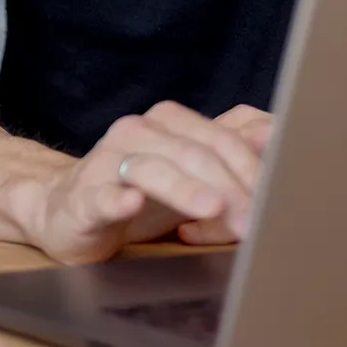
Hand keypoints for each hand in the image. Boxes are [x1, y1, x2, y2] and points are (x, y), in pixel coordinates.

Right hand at [15, 101, 272, 261]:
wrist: (65, 211)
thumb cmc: (140, 193)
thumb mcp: (191, 172)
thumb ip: (232, 148)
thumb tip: (276, 131)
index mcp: (168, 123)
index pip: (222, 137)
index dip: (254, 167)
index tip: (280, 198)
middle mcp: (137, 133)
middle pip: (193, 154)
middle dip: (231, 188)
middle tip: (257, 223)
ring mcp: (106, 164)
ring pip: (151, 169)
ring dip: (185, 191)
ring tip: (214, 210)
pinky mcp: (82, 198)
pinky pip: (100, 195)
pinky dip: (115, 198)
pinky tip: (130, 203)